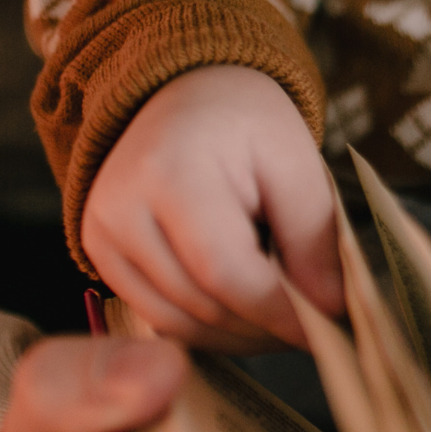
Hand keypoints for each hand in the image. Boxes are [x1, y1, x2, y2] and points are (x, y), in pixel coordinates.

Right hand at [83, 64, 342, 351]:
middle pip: (201, 304)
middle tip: (316, 332)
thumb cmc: (245, 123)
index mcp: (170, 172)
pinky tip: (245, 317)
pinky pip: (157, 315)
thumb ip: (314, 236)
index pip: (225, 271)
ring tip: (284, 324)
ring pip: (178, 322)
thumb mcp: (295, 162)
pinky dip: (207, 328)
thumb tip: (331, 310)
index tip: (326, 331)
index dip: (278, 312)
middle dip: (264, 328)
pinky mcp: (99, 253)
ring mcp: (101, 234)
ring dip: (237, 336)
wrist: (185, 94)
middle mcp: (120, 207)